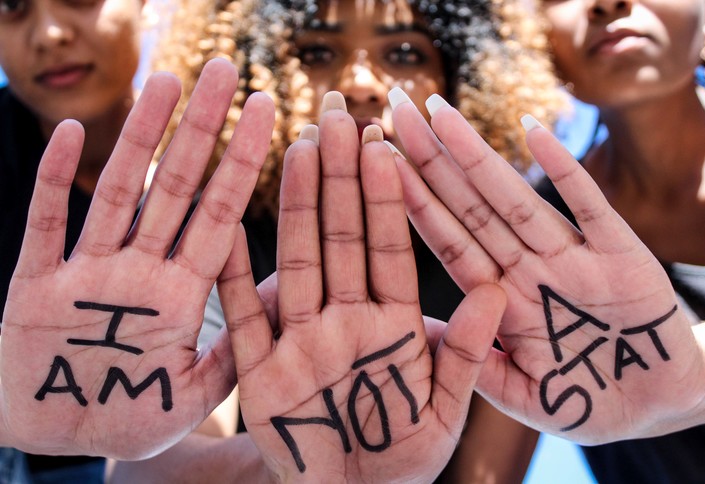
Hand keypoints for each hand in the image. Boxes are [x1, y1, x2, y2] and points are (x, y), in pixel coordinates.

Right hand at [0, 59, 274, 459]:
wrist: (61, 443)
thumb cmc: (131, 416)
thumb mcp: (196, 389)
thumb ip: (239, 345)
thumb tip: (291, 292)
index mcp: (182, 294)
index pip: (220, 214)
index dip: (244, 162)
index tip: (269, 112)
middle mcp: (140, 272)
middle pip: (176, 187)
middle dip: (200, 128)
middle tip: (224, 68)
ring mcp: (89, 274)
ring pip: (119, 193)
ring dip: (139, 138)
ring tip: (164, 81)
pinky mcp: (34, 288)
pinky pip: (45, 226)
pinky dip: (53, 182)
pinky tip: (73, 135)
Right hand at [218, 92, 505, 481]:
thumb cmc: (403, 461)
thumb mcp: (445, 411)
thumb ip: (466, 354)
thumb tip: (497, 292)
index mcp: (392, 327)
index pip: (389, 250)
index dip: (387, 200)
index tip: (385, 148)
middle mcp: (344, 322)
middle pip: (341, 241)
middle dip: (340, 181)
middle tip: (336, 119)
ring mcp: (300, 343)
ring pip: (296, 263)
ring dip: (296, 208)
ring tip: (297, 151)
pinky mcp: (259, 376)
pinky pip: (243, 321)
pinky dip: (233, 280)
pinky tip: (227, 231)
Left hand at [390, 92, 704, 443]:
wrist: (662, 404)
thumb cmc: (589, 401)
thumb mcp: (528, 397)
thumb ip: (481, 367)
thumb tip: (424, 332)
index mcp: (503, 302)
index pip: (447, 242)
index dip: (412, 202)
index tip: (375, 163)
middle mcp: (530, 271)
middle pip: (470, 208)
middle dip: (429, 161)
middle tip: (393, 109)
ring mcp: (574, 259)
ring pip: (515, 200)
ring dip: (476, 156)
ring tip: (438, 113)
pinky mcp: (624, 255)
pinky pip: (589, 207)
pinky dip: (566, 171)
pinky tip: (532, 131)